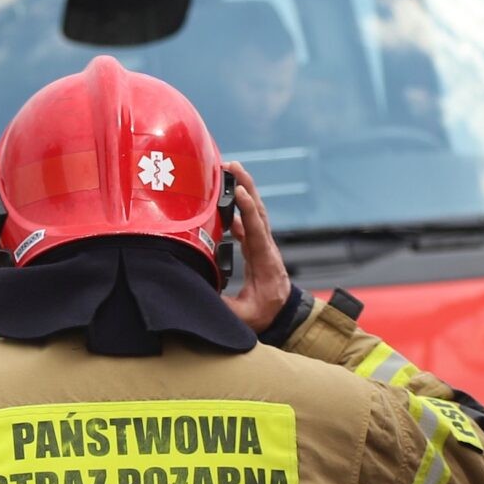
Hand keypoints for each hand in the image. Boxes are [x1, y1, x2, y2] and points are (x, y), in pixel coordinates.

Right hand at [221, 163, 292, 331]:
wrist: (283, 315)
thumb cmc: (266, 315)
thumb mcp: (245, 317)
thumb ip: (224, 307)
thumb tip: (200, 295)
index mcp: (265, 262)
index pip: (256, 231)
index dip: (248, 210)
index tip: (239, 191)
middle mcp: (266, 248)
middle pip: (258, 211)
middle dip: (247, 186)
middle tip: (233, 166)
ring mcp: (262, 245)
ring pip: (254, 212)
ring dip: (244, 190)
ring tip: (230, 170)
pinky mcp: (257, 246)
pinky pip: (248, 221)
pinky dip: (239, 206)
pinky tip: (226, 198)